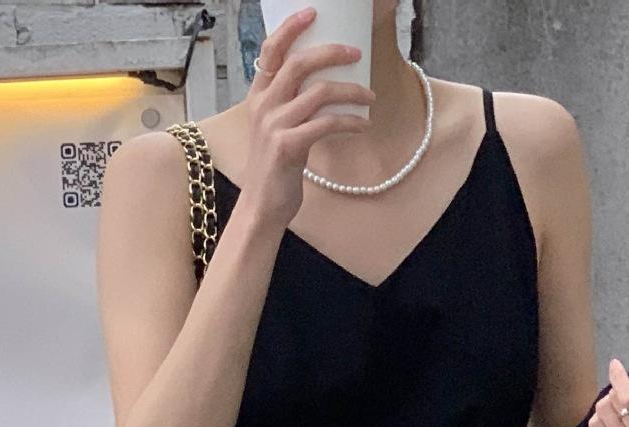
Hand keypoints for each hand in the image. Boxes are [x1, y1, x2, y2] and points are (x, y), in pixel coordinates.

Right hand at [243, 7, 376, 231]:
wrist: (262, 206)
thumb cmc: (276, 167)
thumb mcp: (277, 127)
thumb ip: (293, 103)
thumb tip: (326, 80)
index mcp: (259, 97)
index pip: (272, 51)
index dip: (291, 27)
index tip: (312, 12)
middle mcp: (263, 106)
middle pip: (300, 63)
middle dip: (333, 53)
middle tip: (356, 54)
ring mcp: (274, 126)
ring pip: (320, 92)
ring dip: (352, 92)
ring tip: (369, 98)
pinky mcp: (288, 147)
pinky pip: (327, 123)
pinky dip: (351, 122)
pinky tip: (362, 125)